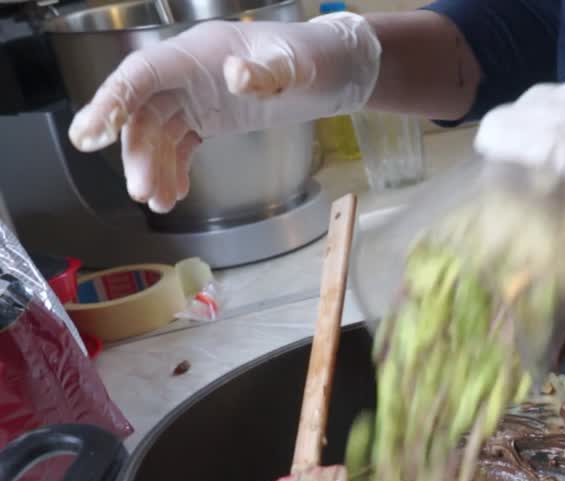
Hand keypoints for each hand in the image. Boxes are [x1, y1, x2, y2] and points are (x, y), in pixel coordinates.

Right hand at [67, 13, 380, 212]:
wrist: (334, 71)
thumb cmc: (314, 58)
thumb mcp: (295, 64)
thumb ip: (267, 72)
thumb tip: (236, 77)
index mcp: (198, 53)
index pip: (142, 74)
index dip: (112, 101)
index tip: (89, 135)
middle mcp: (188, 73)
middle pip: (143, 111)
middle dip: (136, 152)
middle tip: (140, 191)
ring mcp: (196, 96)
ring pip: (157, 133)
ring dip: (152, 168)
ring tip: (159, 203)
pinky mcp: (209, 118)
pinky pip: (179, 145)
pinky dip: (173, 169)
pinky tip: (174, 194)